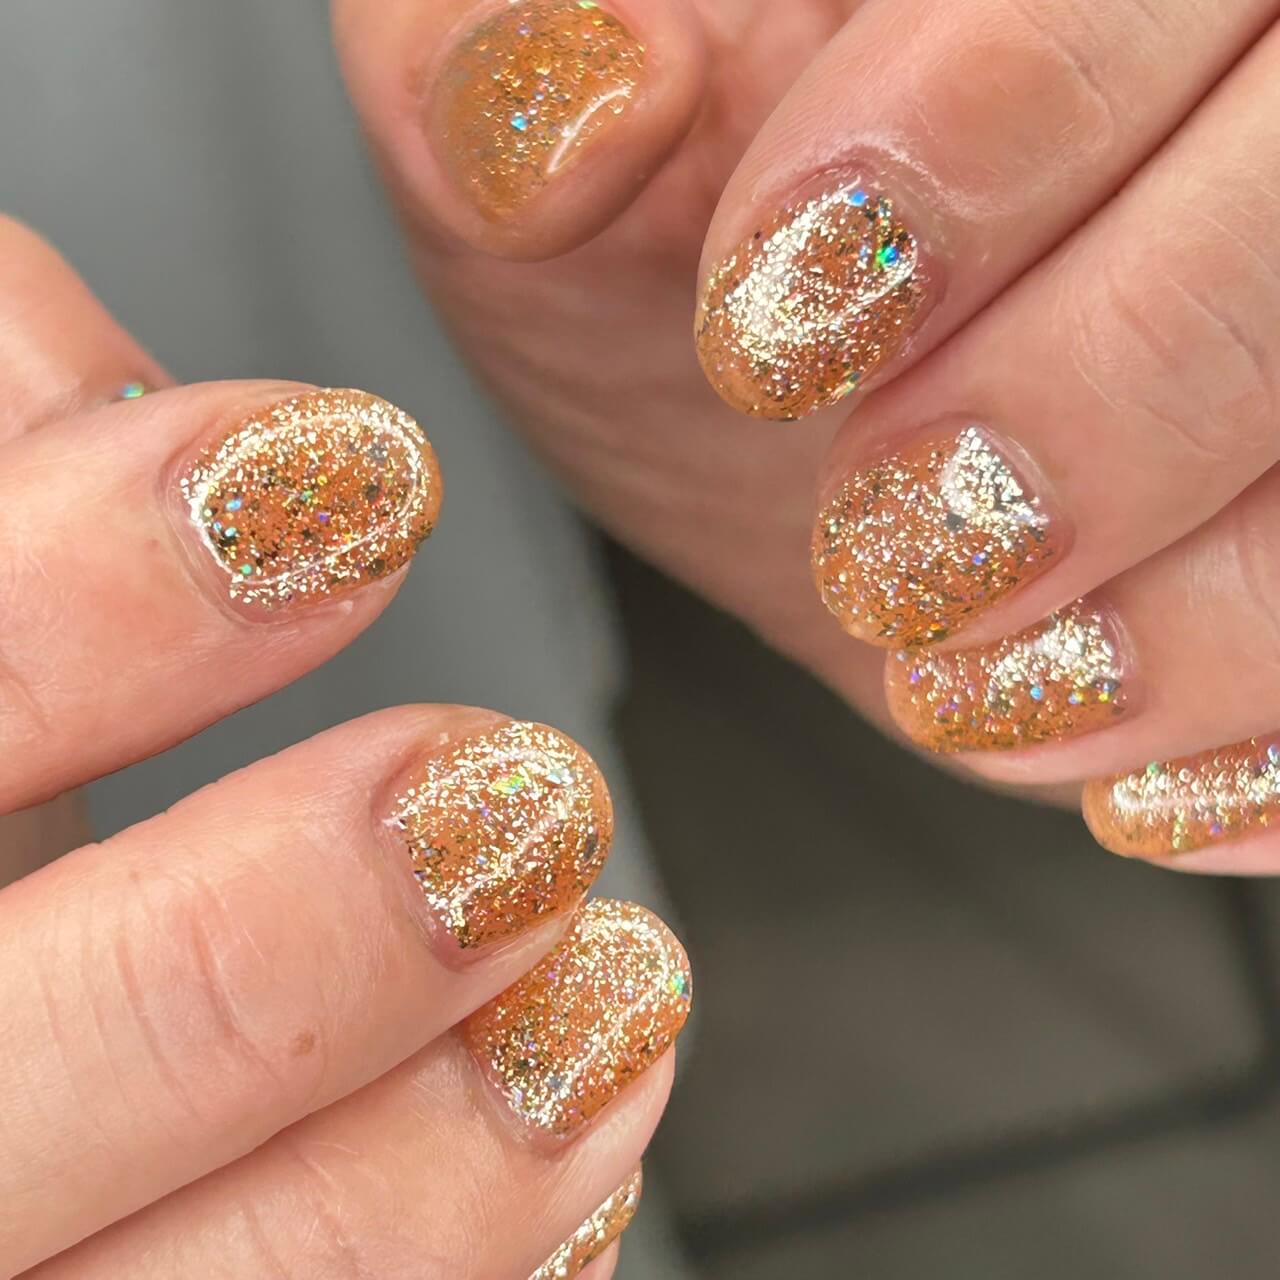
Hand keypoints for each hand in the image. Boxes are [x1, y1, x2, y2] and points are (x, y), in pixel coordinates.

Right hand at [0, 217, 689, 1278]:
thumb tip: (96, 379)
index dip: (83, 581)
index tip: (344, 469)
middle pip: (27, 1072)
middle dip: (299, 935)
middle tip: (518, 795)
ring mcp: (8, 1265)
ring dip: (443, 1155)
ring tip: (620, 993)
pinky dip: (452, 1253)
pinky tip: (575, 1156)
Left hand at [333, 0, 1279, 870]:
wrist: (744, 385)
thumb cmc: (633, 228)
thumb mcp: (502, 107)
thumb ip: (493, 52)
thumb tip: (579, 92)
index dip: (993, 132)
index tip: (774, 332)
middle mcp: (1223, 91)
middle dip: (1108, 397)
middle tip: (883, 540)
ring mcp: (1268, 298)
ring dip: (1216, 605)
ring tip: (979, 682)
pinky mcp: (1272, 490)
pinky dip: (1265, 721)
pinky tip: (1130, 760)